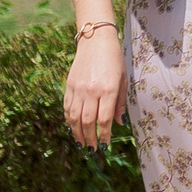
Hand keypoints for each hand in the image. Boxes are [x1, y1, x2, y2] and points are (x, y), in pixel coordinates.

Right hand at [63, 31, 126, 148]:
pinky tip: (72, 128)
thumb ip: (120, 103)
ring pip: (75, 117)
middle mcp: (92, 91)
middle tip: (92, 150)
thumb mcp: (123, 80)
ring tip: (81, 144)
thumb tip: (120, 123)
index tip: (106, 146)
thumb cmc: (114, 61)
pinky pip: (67, 107)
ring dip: (77, 133)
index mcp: (108, 90)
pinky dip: (69, 120)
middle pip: (88, 122)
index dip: (104, 135)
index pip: (104, 120)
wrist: (95, 41)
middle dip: (90, 139)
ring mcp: (78, 88)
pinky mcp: (69, 85)